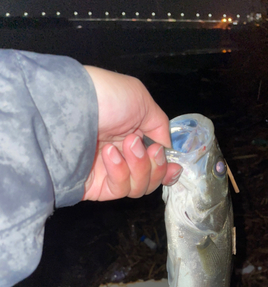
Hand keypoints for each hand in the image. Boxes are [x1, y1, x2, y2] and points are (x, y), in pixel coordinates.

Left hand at [82, 66, 181, 200]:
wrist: (73, 106)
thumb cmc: (106, 97)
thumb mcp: (142, 100)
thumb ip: (160, 125)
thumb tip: (167, 146)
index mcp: (132, 137)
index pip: (154, 163)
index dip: (167, 169)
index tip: (175, 166)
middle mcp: (121, 156)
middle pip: (151, 179)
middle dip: (155, 166)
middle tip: (148, 148)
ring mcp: (108, 172)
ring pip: (138, 187)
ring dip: (139, 167)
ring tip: (124, 146)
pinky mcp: (96, 186)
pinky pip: (119, 189)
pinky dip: (121, 172)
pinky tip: (109, 155)